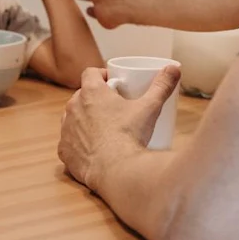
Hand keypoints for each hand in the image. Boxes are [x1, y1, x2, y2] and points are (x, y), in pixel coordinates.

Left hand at [58, 65, 179, 189]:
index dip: (101, 75)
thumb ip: (161, 86)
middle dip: (94, 99)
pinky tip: (91, 148)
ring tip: (101, 128)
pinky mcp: (64, 150)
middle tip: (112, 108)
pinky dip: (77, 143)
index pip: (90, 73)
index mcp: (91, 92)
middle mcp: (73, 107)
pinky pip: (68, 142)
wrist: (116, 171)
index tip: (113, 83)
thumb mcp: (149, 107)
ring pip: (72, 117)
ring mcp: (66, 129)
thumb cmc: (130, 136)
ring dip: (83, 119)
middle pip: (82, 95)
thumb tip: (174, 68)